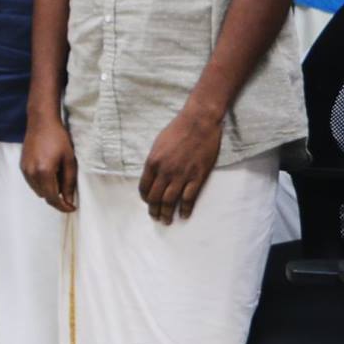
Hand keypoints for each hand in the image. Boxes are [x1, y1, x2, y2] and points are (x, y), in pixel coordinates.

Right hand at [21, 116, 77, 213]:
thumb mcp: (69, 161)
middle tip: (68, 191)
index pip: (53, 198)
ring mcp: (25, 170)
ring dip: (48, 190)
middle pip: (44, 196)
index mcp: (44, 172)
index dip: (63, 206)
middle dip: (57, 197)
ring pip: (37, 190)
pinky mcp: (22, 166)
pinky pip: (32, 182)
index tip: (72, 208)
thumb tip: (69, 200)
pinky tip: (49, 173)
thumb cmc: (58, 139)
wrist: (41, 123)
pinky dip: (41, 184)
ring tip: (59, 179)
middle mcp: (31, 173)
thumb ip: (68, 182)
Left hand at [139, 106, 221, 223]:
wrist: (199, 122)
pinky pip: (189, 198)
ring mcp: (181, 175)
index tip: (148, 203)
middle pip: (156, 197)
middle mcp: (164, 171)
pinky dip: (185, 209)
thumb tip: (153, 174)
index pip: (144, 187)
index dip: (145, 198)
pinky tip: (184, 215)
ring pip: (170, 200)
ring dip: (167, 213)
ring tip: (166, 221)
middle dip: (154, 210)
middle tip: (156, 217)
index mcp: (152, 162)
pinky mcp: (197, 176)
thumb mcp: (158, 144)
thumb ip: (155, 161)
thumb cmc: (177, 130)